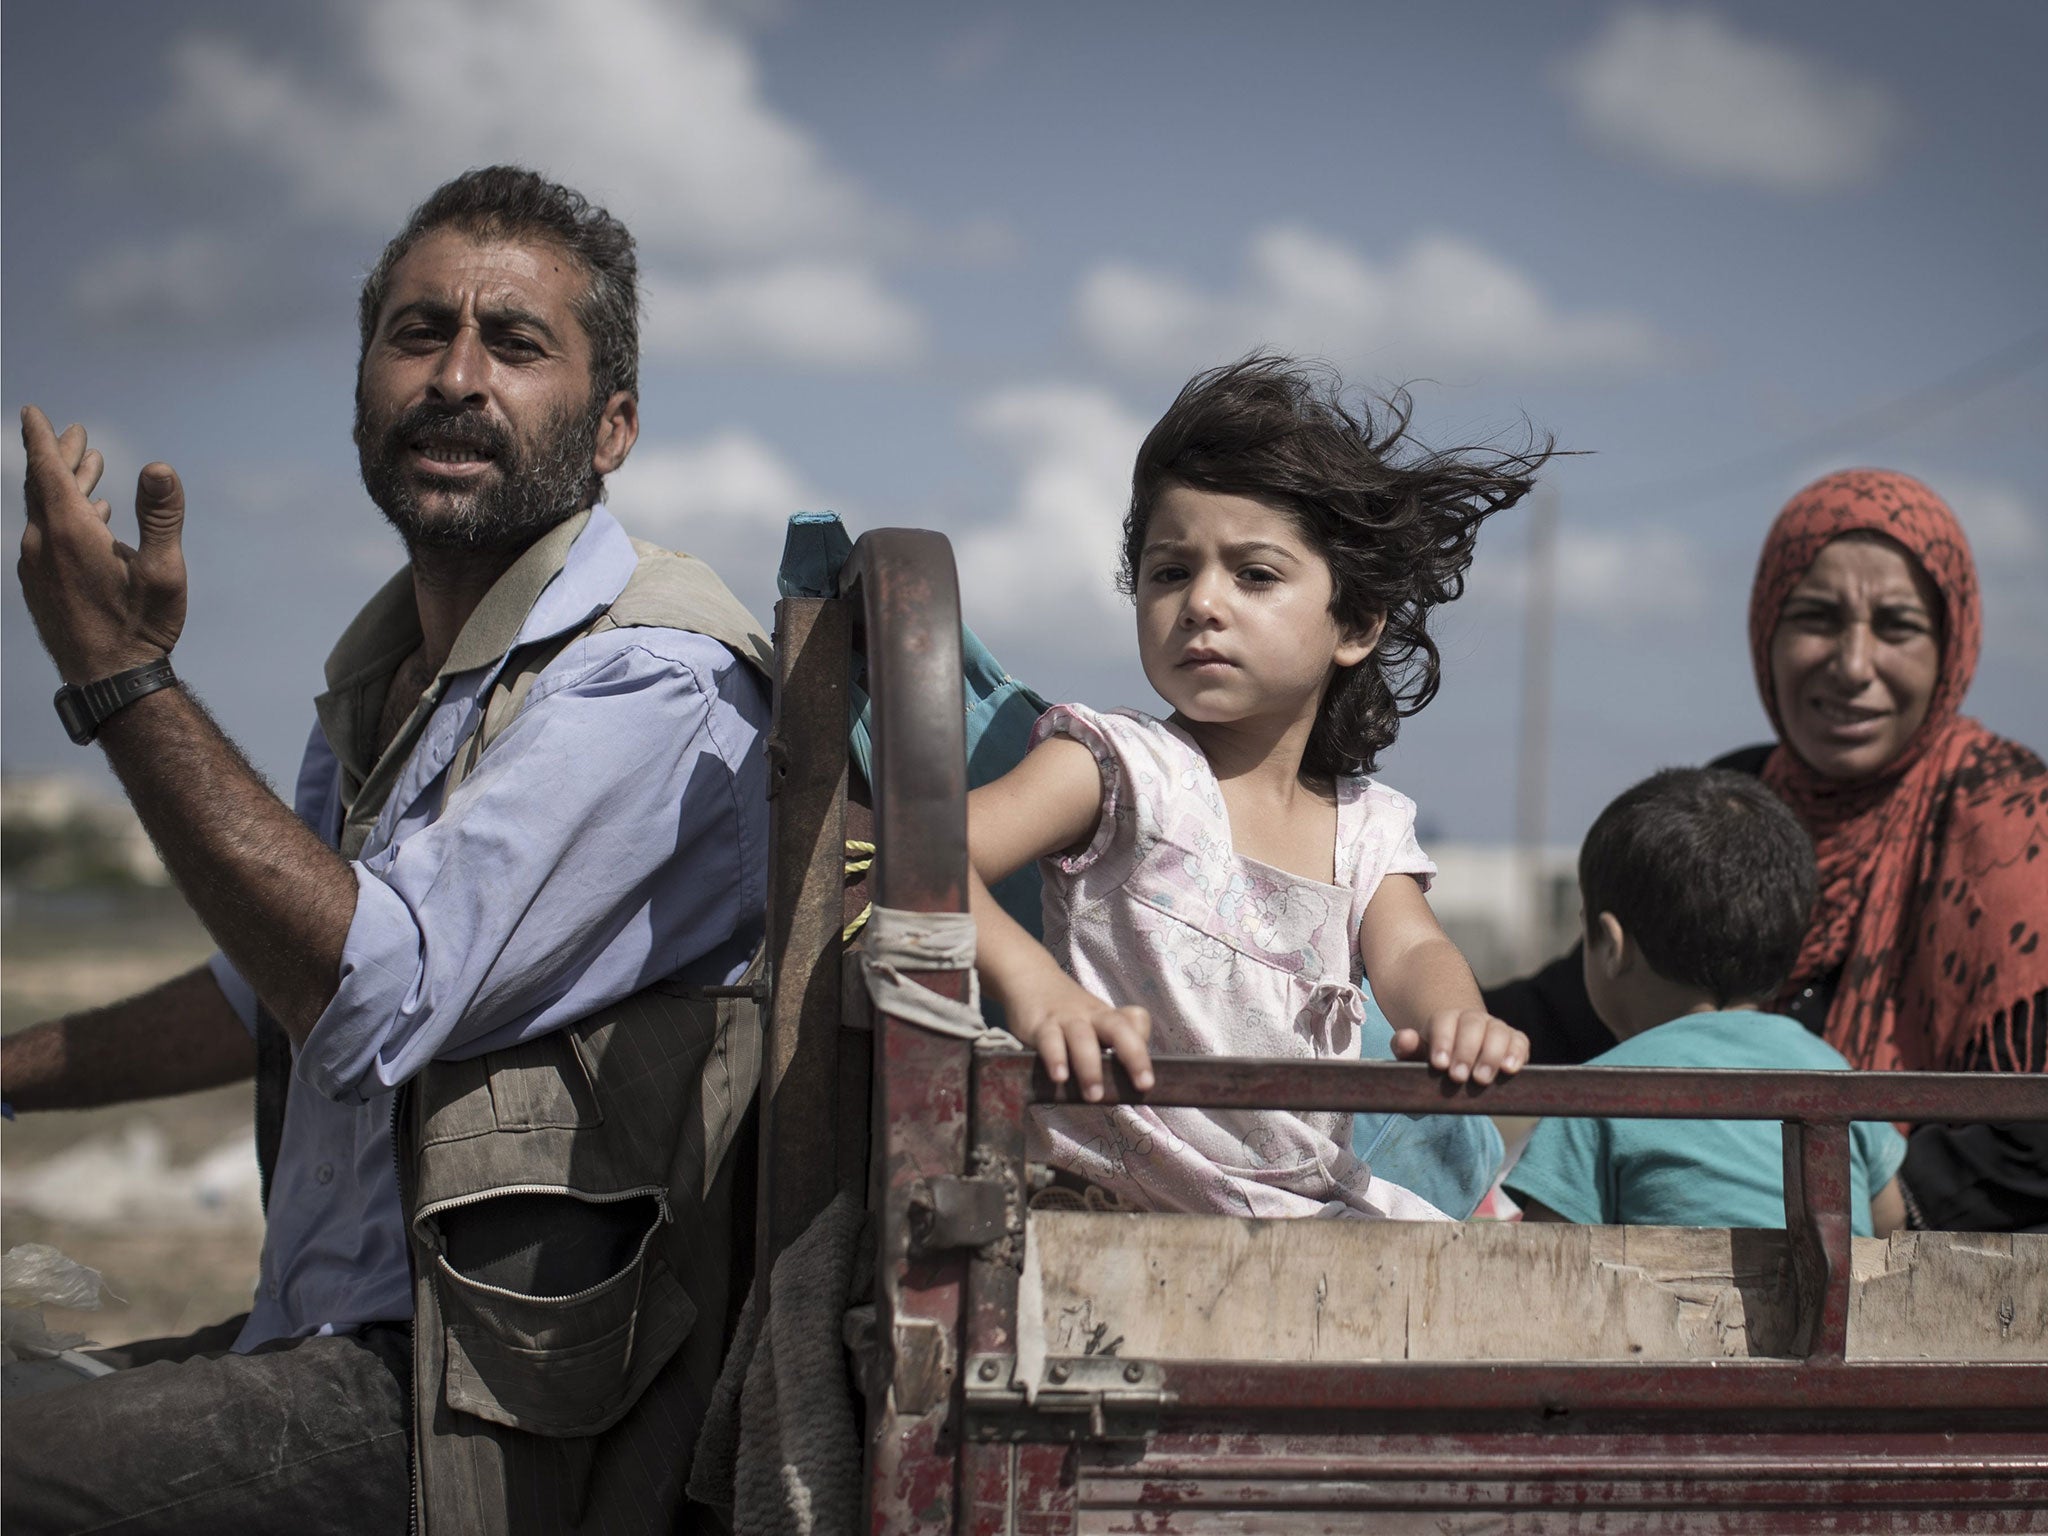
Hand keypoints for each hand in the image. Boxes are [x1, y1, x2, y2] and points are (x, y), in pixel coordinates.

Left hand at [17, 406, 187, 683]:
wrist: (109, 681)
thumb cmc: (141, 627)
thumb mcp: (163, 570)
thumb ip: (161, 515)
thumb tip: (159, 467)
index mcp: (69, 531)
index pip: (46, 469)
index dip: (41, 438)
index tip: (32, 412)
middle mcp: (42, 544)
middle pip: (43, 487)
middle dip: (59, 457)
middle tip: (75, 435)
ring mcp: (35, 567)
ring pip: (44, 513)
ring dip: (66, 488)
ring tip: (89, 471)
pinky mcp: (39, 587)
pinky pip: (44, 538)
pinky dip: (63, 517)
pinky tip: (88, 520)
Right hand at [1014, 976, 1153, 1102]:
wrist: (1029, 975)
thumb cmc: (1065, 1010)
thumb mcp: (1091, 1020)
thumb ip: (1105, 1045)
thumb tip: (1119, 1086)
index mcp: (1107, 1016)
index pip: (1135, 1019)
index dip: (1143, 1040)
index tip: (1144, 1070)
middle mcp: (1092, 1015)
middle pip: (1118, 1028)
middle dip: (1135, 1056)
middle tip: (1143, 1084)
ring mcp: (1066, 1018)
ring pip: (1083, 1038)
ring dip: (1090, 1068)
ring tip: (1094, 1095)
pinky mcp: (1040, 1024)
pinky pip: (1049, 1040)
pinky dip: (1055, 1058)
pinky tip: (1059, 1078)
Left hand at [1393, 1007, 1526, 1084]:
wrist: (1459, 1057)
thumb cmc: (1435, 1059)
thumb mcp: (1416, 1055)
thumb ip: (1407, 1047)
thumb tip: (1404, 1038)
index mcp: (1445, 1019)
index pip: (1443, 1022)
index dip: (1442, 1041)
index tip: (1439, 1064)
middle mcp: (1472, 1019)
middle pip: (1471, 1026)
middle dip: (1465, 1052)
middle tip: (1458, 1077)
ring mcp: (1495, 1028)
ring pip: (1497, 1032)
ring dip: (1490, 1055)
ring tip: (1481, 1079)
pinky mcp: (1514, 1041)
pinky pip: (1519, 1041)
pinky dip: (1516, 1053)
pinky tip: (1510, 1069)